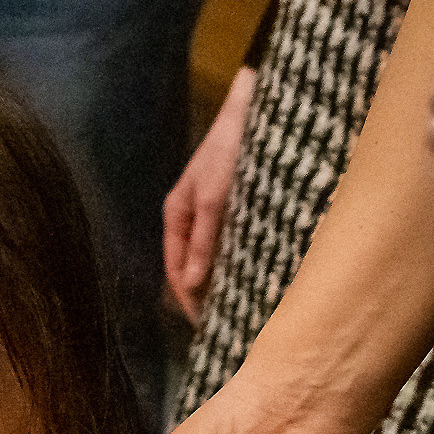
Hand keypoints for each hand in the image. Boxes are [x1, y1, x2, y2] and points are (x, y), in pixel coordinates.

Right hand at [165, 67, 255, 323]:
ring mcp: (213, 209)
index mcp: (176, 213)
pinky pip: (231, 242)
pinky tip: (253, 274)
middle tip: (225, 324)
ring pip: (213, 255)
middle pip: (192, 265)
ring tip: (240, 305)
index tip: (207, 326)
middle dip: (204, 295)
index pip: (175, 267)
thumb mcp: (215, 198)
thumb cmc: (233, 150)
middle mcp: (191, 215)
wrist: (258, 107)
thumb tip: (191, 283)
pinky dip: (238, 261)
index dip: (187, 299)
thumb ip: (204, 241)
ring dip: (222, 280)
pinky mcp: (236, 203)